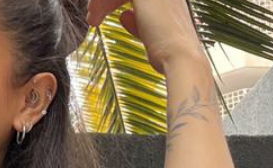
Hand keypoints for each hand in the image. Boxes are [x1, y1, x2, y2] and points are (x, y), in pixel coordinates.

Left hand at [86, 0, 206, 73]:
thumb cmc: (169, 55)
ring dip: (102, 2)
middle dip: (107, 2)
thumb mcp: (150, 35)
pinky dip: (101, 2)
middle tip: (93, 17)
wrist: (181, 58)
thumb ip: (138, 23)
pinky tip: (94, 16)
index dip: (115, 2)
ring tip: (91, 19)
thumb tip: (124, 15)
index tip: (102, 16)